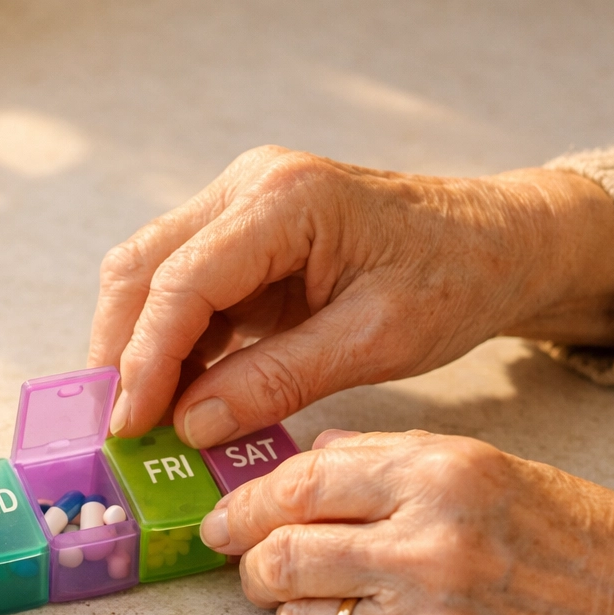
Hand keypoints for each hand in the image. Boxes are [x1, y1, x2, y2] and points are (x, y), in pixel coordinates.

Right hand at [88, 147, 613, 445]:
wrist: (497, 242)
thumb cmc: (453, 281)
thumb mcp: (375, 341)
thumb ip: (278, 381)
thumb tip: (189, 426)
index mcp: (287, 200)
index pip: (183, 281)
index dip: (146, 359)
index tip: (129, 426)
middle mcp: (249, 186)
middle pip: (142, 267)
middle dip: (120, 350)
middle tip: (116, 428)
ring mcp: (240, 203)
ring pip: (149, 275)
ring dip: (137, 348)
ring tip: (140, 421)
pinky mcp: (242, 232)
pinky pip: (183, 287)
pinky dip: (170, 343)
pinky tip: (176, 396)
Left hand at [198, 429, 613, 614]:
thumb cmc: (580, 543)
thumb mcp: (491, 466)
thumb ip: (388, 459)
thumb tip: (305, 462)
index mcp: (443, 478)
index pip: (301, 485)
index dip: (246, 504)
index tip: (224, 520)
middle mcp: (430, 552)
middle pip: (281, 561)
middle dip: (253, 568)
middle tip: (258, 570)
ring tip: (328, 609)